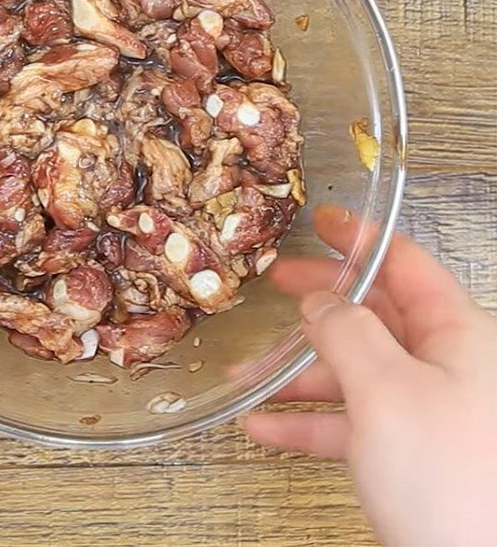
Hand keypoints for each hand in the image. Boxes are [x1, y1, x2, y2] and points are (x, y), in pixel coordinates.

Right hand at [243, 206, 496, 546]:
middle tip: (278, 284)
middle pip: (373, 315)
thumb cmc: (452, 481)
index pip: (405, 264)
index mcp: (456, 334)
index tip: (322, 221)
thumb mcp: (388, 391)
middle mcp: (445, 366)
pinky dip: (307, 422)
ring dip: (298, 373)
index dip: (360, 238)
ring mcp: (426, 411)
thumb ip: (347, 332)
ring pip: (354, 372)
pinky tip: (264, 427)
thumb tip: (319, 300)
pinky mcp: (409, 454)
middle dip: (320, 303)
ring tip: (247, 375)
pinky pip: (350, 424)